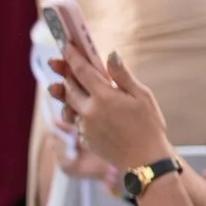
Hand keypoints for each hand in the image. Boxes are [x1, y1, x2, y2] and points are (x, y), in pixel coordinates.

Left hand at [50, 42, 170, 177]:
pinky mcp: (84, 137)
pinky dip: (73, 110)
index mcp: (104, 96)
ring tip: (58, 85)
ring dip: (63, 92)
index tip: (66, 44)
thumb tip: (111, 54)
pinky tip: (77, 107)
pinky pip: (74, 119)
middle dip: (63, 72)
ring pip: (68, 103)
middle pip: (69, 86)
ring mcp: (84, 125)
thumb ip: (122, 75)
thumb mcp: (142, 96)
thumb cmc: (149, 126)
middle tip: (56, 62)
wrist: (145, 161)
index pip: (81, 70)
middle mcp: (89, 110)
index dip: (72, 56)